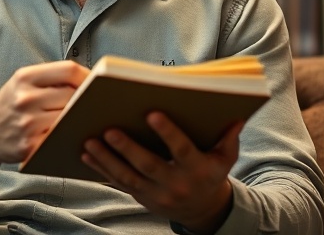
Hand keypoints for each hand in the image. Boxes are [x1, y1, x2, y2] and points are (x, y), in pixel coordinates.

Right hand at [0, 60, 89, 175]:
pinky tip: (74, 133)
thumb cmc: (12, 103)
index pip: (68, 70)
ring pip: (69, 117)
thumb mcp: (23, 81)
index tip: (97, 81)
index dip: (88, 75)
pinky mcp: (30, 146)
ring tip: (89, 117)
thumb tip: (90, 79)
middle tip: (97, 102)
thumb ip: (51, 78)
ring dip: (81, 119)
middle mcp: (25, 98)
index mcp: (25, 77)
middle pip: (72, 95)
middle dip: (86, 99)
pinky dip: (70, 135)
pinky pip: (60, 138)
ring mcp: (27, 123)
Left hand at [82, 112, 243, 234]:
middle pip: (148, 165)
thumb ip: (228, 137)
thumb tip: (236, 116)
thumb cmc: (211, 173)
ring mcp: (156, 194)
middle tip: (109, 129)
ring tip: (89, 141)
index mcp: (197, 169)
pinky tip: (86, 153)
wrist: (201, 210)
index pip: (181, 150)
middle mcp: (176, 184)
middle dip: (127, 148)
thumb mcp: (224, 158)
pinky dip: (101, 169)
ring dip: (107, 159)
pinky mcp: (141, 197)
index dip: (168, 133)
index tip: (152, 113)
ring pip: (128, 177)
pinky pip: (119, 184)